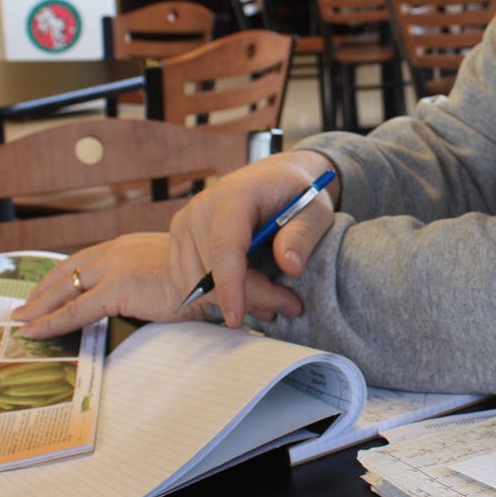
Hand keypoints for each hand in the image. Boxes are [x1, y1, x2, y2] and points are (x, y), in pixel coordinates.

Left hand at [14, 232, 201, 337]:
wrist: (213, 279)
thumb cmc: (198, 278)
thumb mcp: (164, 272)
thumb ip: (144, 278)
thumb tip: (138, 292)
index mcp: (126, 245)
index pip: (83, 260)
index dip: (61, 276)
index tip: (46, 290)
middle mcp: (115, 251)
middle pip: (66, 272)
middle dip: (42, 291)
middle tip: (24, 308)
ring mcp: (113, 269)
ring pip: (64, 290)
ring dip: (39, 307)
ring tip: (21, 321)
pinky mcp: (115, 290)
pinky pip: (74, 311)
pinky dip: (50, 323)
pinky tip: (34, 333)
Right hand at [168, 150, 337, 328]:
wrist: (274, 178)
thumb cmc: (296, 193)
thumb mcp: (315, 210)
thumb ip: (303, 235)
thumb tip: (289, 266)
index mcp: (234, 196)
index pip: (224, 246)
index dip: (229, 285)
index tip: (236, 318)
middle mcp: (202, 208)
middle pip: (213, 271)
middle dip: (251, 297)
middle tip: (290, 305)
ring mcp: (186, 224)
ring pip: (199, 283)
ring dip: (236, 298)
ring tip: (273, 299)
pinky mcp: (180, 239)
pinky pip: (191, 281)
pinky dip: (219, 294)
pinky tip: (249, 289)